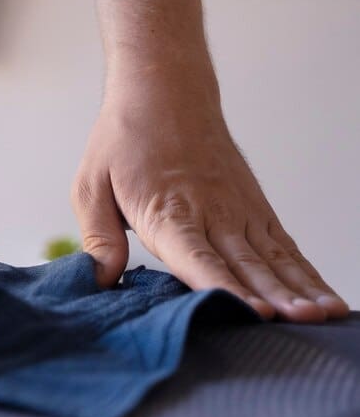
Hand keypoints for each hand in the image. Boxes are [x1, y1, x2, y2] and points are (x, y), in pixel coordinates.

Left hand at [72, 64, 348, 321]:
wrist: (165, 93)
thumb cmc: (123, 143)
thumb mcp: (91, 185)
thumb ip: (99, 236)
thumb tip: (100, 280)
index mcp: (168, 211)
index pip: (197, 256)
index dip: (224, 285)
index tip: (251, 310)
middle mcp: (211, 213)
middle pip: (245, 262)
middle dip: (273, 296)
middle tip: (298, 323)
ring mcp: (239, 210)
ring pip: (273, 257)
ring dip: (299, 288)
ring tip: (323, 315)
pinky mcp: (255, 207)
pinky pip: (285, 247)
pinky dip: (306, 273)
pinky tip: (325, 300)